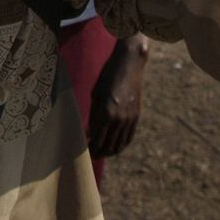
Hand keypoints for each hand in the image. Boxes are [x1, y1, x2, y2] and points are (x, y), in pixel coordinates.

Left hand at [88, 35, 148, 156]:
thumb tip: (88, 132)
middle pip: (108, 146)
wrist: (129, 64)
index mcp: (105, 113)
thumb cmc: (107, 77)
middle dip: (99, 152)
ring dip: (110, 151)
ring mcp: (129, 119)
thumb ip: (93, 115)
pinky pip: (129, 137)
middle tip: (92, 154)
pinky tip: (115, 146)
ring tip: (102, 152)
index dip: (90, 147)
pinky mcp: (136, 116)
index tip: (83, 150)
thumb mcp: (96, 95)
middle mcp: (118, 119)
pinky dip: (121, 144)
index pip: (96, 139)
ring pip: (120, 144)